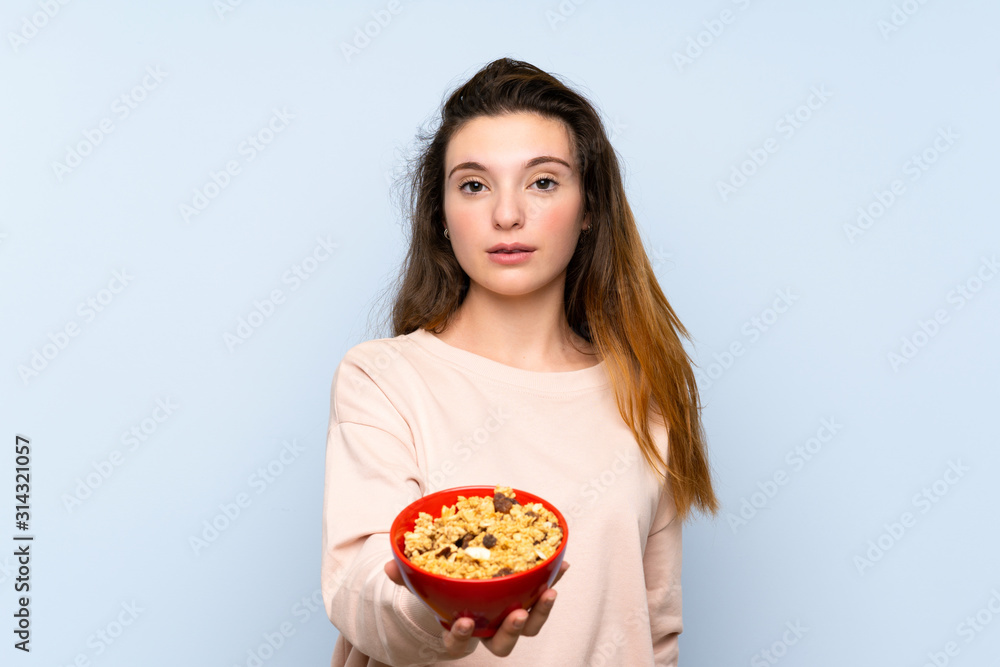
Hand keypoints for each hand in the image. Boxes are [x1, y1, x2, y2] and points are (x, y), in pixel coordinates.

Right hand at [384, 559, 569, 657]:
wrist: (463, 587)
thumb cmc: (444, 590)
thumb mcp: (424, 582)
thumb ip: (408, 576)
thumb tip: (391, 565)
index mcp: (462, 628)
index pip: (459, 642)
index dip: (462, 636)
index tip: (464, 622)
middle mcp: (488, 629)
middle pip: (502, 644)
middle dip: (511, 632)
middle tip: (516, 615)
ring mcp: (509, 618)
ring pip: (528, 627)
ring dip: (541, 613)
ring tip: (549, 593)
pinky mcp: (528, 602)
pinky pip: (542, 597)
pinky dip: (553, 582)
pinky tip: (562, 567)